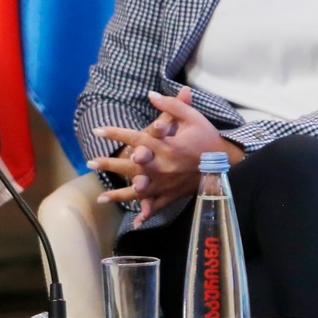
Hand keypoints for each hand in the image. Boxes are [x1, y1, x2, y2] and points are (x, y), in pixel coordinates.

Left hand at [88, 87, 239, 218]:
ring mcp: (167, 184)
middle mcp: (164, 166)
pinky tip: (134, 223)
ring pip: (139, 191)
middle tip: (90, 162)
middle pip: (132, 166)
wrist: (228, 163)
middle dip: (110, 165)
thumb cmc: (208, 139)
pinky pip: (157, 206)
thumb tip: (150, 94)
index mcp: (166, 146)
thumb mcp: (192, 117)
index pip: (136, 138)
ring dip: (119, 194)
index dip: (116, 134)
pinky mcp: (173, 195)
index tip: (97, 131)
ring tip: (100, 198)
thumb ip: (171, 105)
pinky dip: (146, 214)